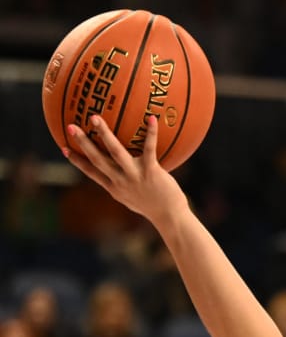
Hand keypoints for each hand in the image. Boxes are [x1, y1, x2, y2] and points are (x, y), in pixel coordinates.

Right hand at [63, 113, 186, 226]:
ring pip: (115, 152)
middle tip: (71, 126)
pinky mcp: (151, 172)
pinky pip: (149, 149)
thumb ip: (124, 186)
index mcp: (114, 188)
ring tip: (94, 118)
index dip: (77, 160)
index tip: (63, 148)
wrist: (171, 218)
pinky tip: (151, 119)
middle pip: (97, 159)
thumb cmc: (154, 207)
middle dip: (83, 143)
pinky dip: (150, 133)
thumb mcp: (133, 199)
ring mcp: (135, 176)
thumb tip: (119, 174)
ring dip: (104, 134)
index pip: (91, 172)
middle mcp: (121, 181)